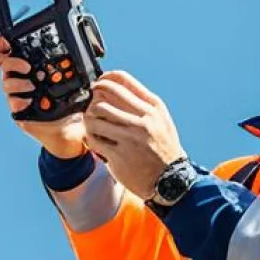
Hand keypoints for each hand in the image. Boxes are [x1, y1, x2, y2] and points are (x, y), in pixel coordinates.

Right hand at [0, 36, 87, 159]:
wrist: (69, 128)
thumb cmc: (70, 102)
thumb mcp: (74, 80)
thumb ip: (73, 65)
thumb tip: (88, 50)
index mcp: (29, 67)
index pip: (10, 52)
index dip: (3, 44)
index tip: (7, 42)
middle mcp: (20, 78)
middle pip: (3, 64)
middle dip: (11, 61)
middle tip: (27, 66)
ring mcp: (17, 95)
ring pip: (6, 83)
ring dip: (18, 82)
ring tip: (32, 85)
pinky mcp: (18, 111)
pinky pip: (12, 103)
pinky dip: (19, 101)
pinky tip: (28, 101)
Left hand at [83, 70, 185, 200]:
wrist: (171, 180)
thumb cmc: (164, 148)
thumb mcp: (161, 120)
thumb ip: (142, 103)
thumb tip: (115, 86)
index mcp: (153, 107)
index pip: (122, 80)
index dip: (104, 79)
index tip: (98, 84)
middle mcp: (143, 120)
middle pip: (103, 97)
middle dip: (93, 101)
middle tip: (92, 108)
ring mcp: (131, 138)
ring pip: (94, 117)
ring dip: (88, 121)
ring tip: (92, 126)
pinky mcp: (120, 155)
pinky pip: (93, 139)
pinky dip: (90, 138)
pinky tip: (95, 140)